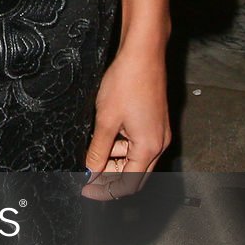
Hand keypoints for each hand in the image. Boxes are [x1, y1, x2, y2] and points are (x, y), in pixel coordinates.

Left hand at [84, 40, 170, 185]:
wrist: (143, 53)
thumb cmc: (128, 81)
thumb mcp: (105, 120)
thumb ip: (97, 151)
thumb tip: (89, 173)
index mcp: (149, 147)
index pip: (128, 184)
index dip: (105, 190)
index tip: (86, 188)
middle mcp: (158, 143)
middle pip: (133, 174)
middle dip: (109, 176)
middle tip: (86, 172)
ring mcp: (158, 133)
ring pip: (133, 158)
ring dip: (112, 157)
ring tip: (93, 142)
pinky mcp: (154, 122)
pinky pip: (136, 143)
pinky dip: (120, 143)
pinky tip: (104, 132)